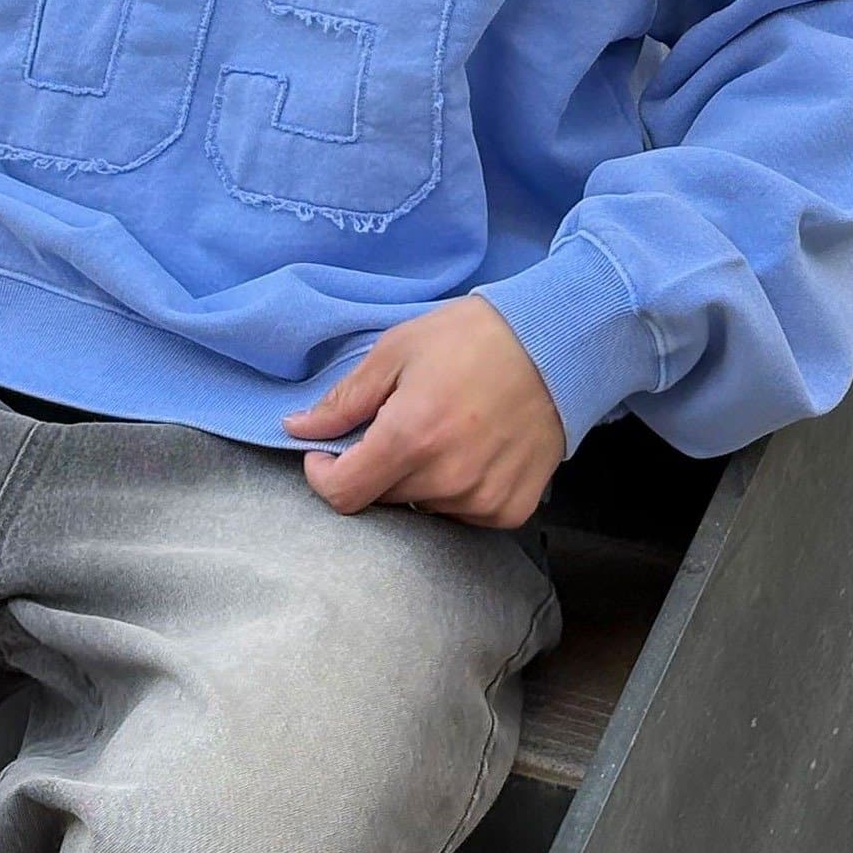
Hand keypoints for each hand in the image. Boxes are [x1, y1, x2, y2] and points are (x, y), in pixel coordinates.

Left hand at [281, 294, 567, 527]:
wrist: (555, 343)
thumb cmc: (471, 338)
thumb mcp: (396, 351)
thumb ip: (344, 399)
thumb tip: (297, 430)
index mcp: (410, 437)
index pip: (343, 494)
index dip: (323, 475)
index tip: (327, 453)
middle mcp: (445, 479)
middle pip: (380, 498)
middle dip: (373, 466)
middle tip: (395, 423)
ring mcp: (481, 499)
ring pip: (419, 507)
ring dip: (415, 479)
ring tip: (439, 430)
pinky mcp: (510, 509)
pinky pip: (461, 514)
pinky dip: (453, 490)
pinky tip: (468, 449)